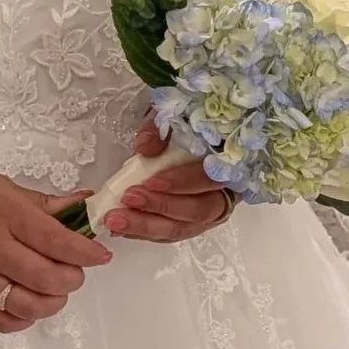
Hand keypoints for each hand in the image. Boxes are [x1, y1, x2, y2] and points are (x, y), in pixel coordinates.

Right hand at [0, 161, 110, 329]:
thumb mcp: (6, 188)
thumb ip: (47, 205)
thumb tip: (86, 206)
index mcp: (7, 216)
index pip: (58, 242)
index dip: (86, 252)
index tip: (101, 255)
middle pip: (48, 279)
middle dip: (73, 278)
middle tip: (74, 271)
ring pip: (29, 306)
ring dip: (54, 302)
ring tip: (56, 290)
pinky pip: (2, 321)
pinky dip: (24, 319)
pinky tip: (30, 305)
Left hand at [102, 114, 234, 243]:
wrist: (191, 134)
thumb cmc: (187, 123)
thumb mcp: (174, 114)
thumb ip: (159, 127)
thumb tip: (145, 147)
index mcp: (231, 163)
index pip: (212, 179)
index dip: (183, 182)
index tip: (152, 180)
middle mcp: (227, 194)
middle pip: (199, 210)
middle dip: (162, 206)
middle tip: (130, 198)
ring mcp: (209, 213)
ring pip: (182, 228)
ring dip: (147, 225)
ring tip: (117, 220)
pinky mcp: (189, 224)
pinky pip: (169, 234)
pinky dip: (143, 232)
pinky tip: (120, 228)